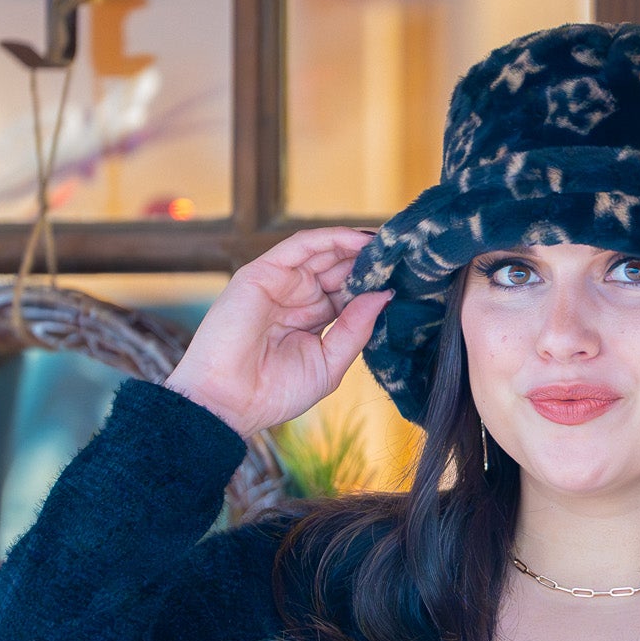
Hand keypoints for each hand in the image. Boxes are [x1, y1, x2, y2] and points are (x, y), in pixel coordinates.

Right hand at [162, 228, 393, 437]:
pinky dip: (331, 239)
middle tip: (407, 254)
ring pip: (325, 252)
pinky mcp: (263, 272)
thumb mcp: (329, 363)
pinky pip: (302, 245)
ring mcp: (281, 283)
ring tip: (389, 244)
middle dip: (372, 260)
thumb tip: (385, 295)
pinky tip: (360, 241)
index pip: (351, 291)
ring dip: (357, 244)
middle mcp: (298, 297)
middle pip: (341, 268)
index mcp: (314, 319)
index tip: (411, 278)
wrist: (228, 401)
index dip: (377, 283)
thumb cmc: (274, 392)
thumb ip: (356, 329)